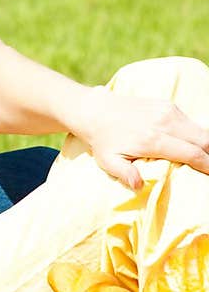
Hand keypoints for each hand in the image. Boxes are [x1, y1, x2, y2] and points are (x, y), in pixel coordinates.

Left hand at [80, 87, 208, 189]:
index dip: (207, 165)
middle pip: (203, 139)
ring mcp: (167, 111)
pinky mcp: (167, 105)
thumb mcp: (108, 161)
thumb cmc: (103, 141)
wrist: (95, 110)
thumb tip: (139, 186)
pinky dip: (196, 134)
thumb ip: (125, 174)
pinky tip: (193, 145)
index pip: (191, 153)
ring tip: (204, 158)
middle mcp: (164, 123)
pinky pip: (190, 121)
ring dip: (206, 144)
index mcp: (152, 139)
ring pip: (200, 129)